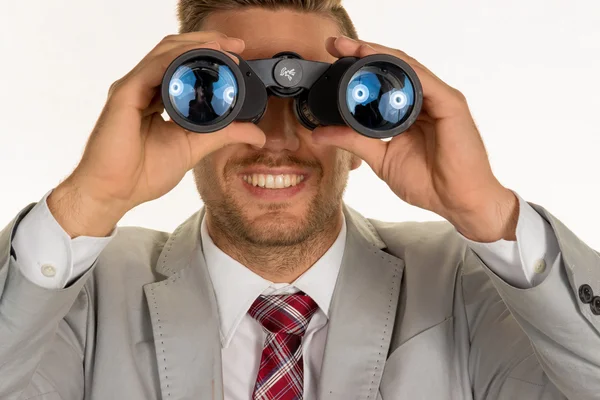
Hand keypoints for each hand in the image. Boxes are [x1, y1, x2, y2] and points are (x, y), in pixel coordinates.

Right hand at [49, 32, 265, 237]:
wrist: (114, 192)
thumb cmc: (143, 172)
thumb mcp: (194, 148)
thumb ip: (223, 135)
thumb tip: (257, 135)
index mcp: (157, 97)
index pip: (183, 65)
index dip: (210, 55)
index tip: (238, 56)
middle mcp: (144, 87)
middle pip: (175, 51)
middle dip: (207, 42)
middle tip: (236, 46)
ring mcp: (132, 88)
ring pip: (165, 52)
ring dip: (195, 45)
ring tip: (222, 47)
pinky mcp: (124, 94)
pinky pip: (152, 68)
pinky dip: (176, 59)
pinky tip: (196, 59)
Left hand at [313, 36, 517, 241]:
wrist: (458, 201)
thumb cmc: (428, 182)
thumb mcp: (381, 157)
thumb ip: (353, 140)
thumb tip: (319, 132)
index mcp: (409, 111)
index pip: (383, 82)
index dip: (358, 68)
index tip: (333, 59)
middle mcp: (424, 100)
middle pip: (393, 69)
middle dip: (364, 53)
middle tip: (336, 45)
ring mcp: (439, 99)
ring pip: (406, 68)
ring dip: (378, 55)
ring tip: (353, 47)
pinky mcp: (451, 103)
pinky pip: (424, 80)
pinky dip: (401, 70)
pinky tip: (381, 62)